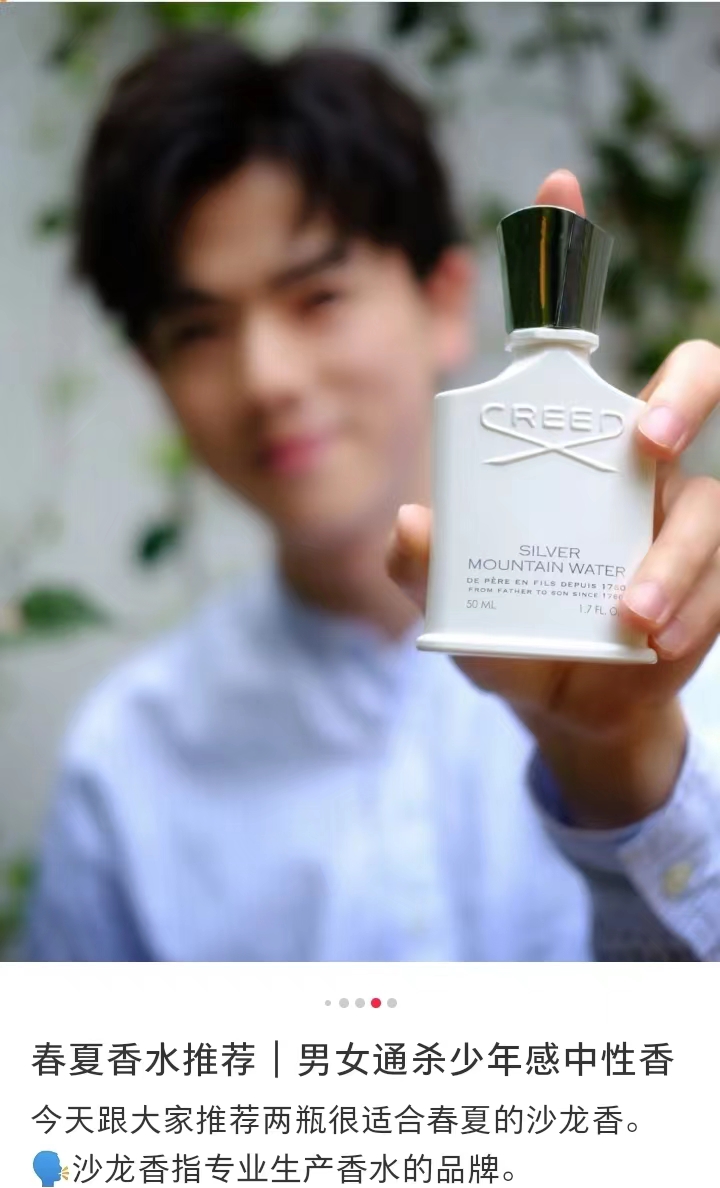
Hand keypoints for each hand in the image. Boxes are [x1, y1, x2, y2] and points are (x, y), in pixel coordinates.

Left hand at [386, 170, 719, 826]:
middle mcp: (632, 465)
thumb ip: (421, 568)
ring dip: (672, 557)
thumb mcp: (451, 606)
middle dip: (683, 393)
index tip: (556, 183)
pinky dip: (689, 613)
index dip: (568, 256)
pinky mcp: (712, 579)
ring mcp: (678, 518)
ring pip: (711, 501)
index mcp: (563, 448)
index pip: (570, 336)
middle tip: (646, 439)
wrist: (564, 708)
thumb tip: (407, 524)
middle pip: (691, 382)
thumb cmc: (509, 638)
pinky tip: (650, 646)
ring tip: (626, 616)